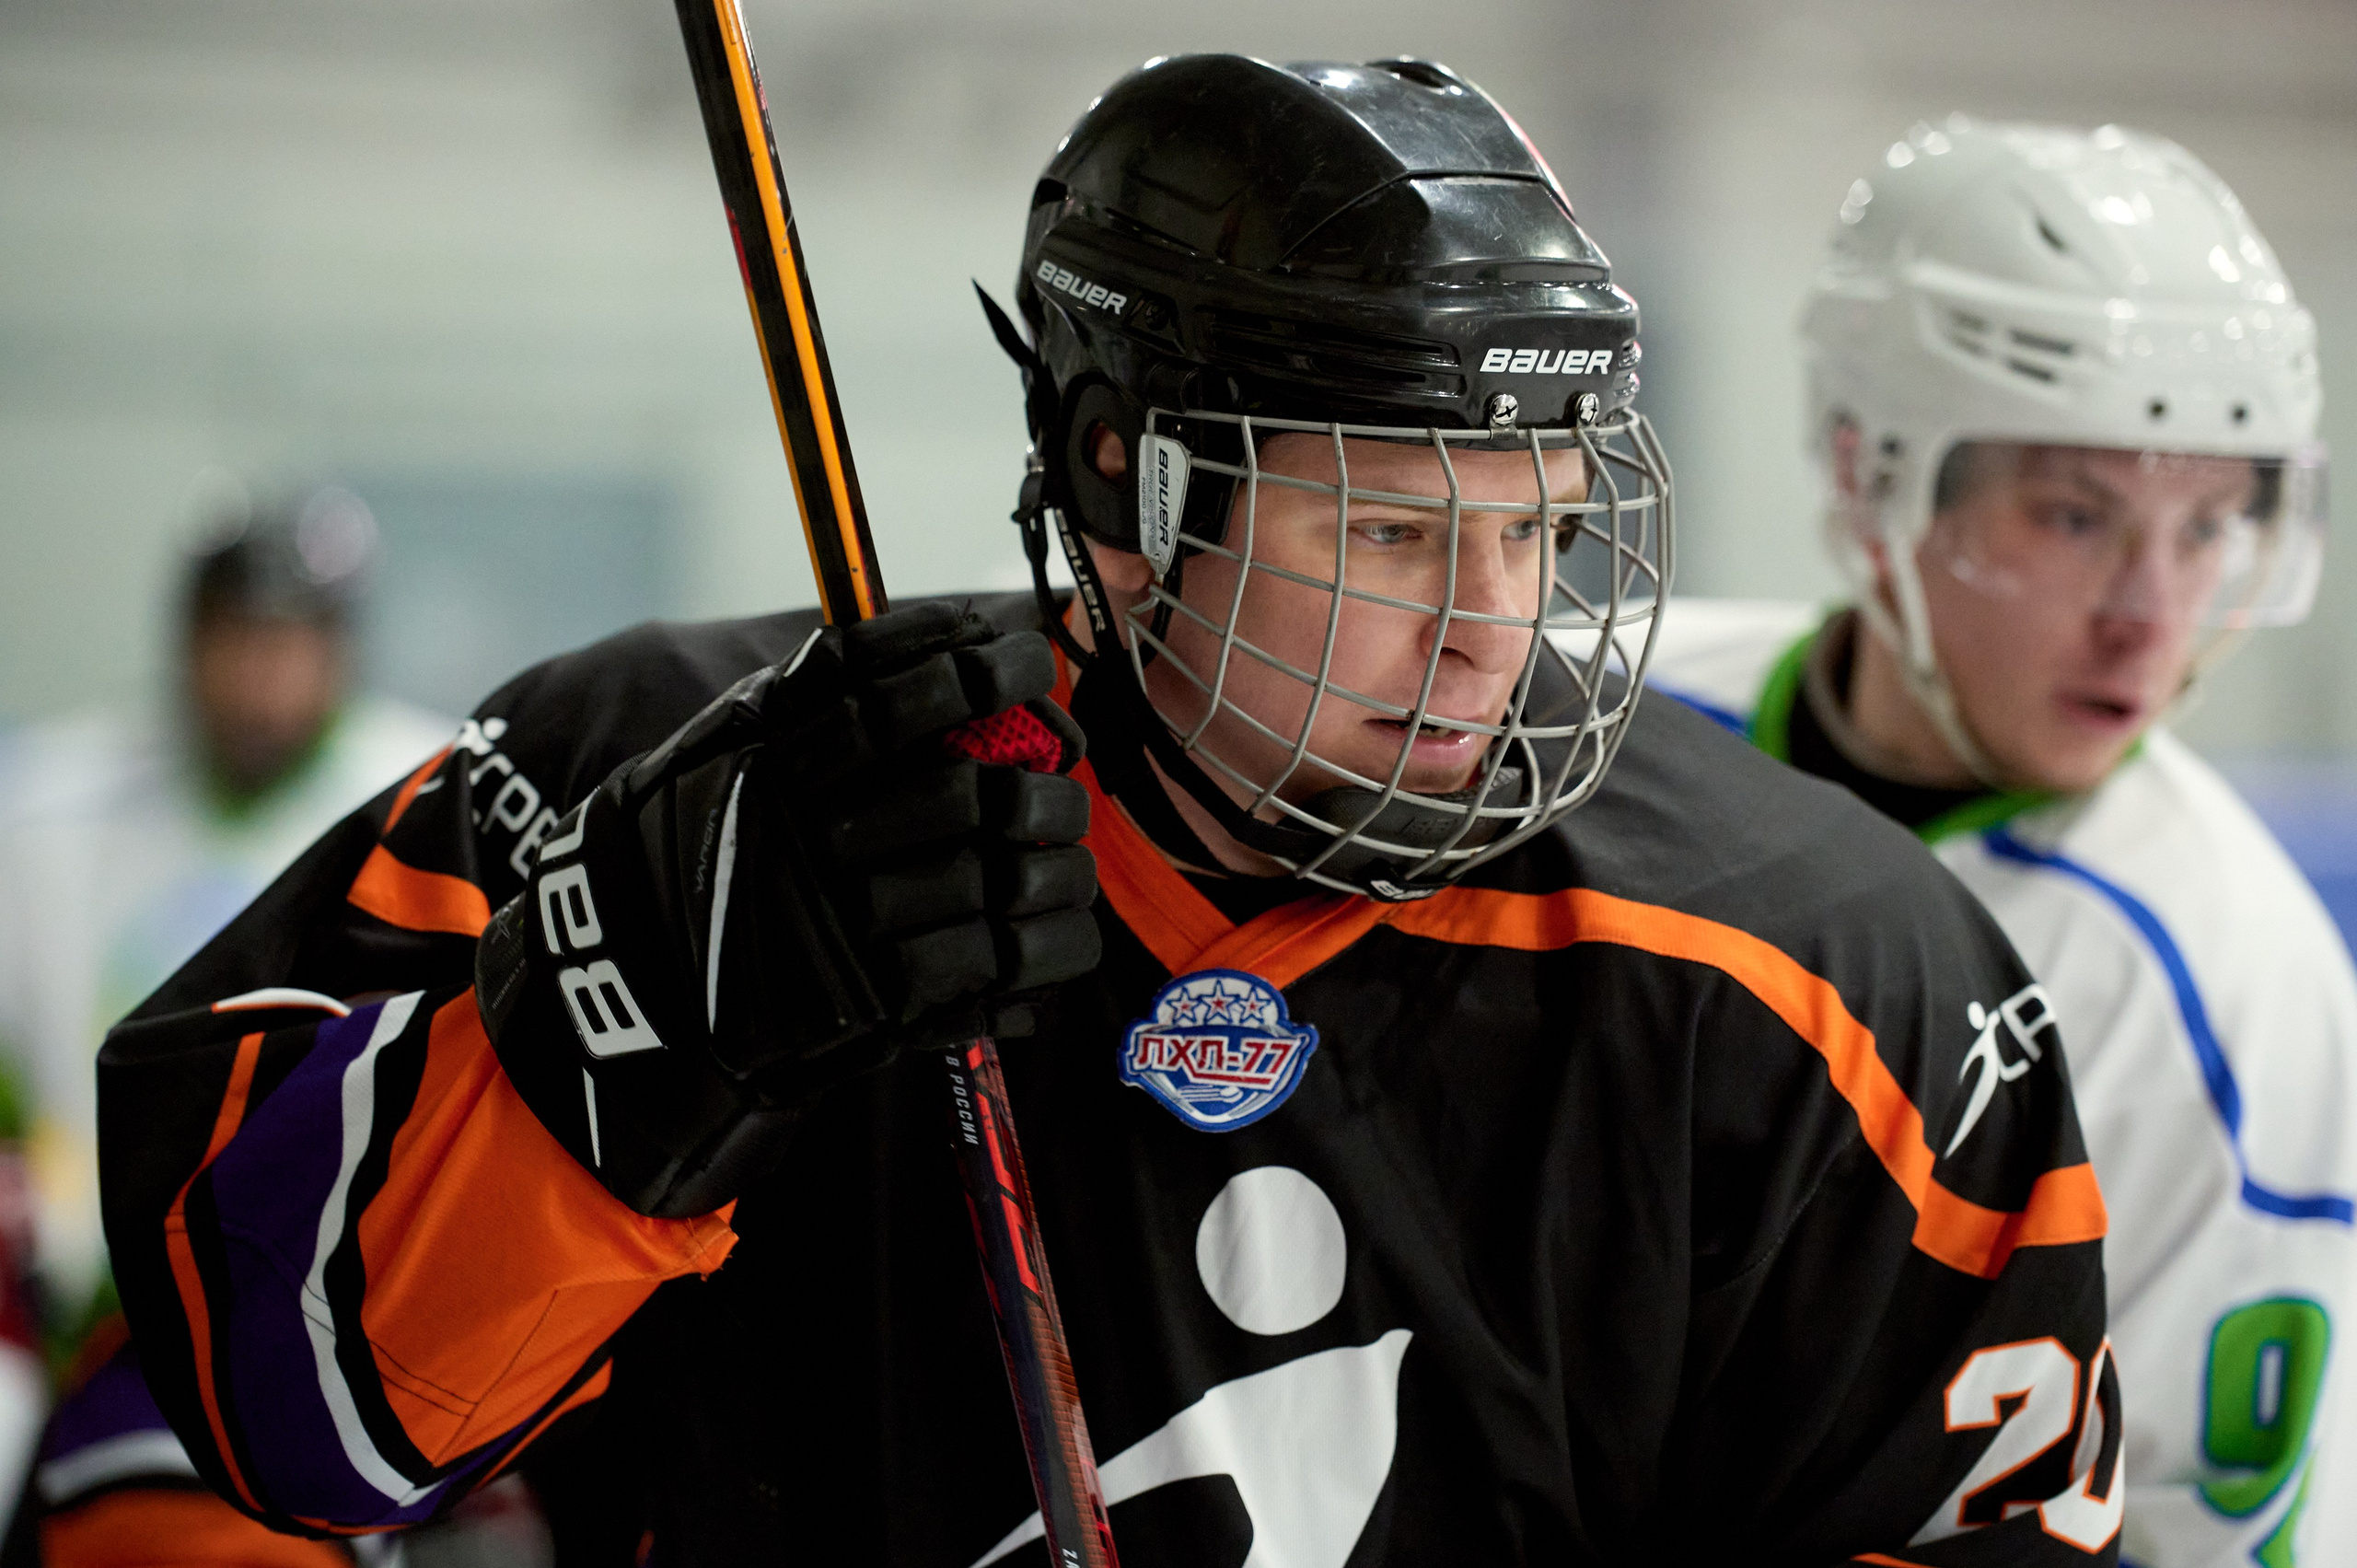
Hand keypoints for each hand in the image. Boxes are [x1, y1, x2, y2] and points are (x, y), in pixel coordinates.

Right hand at [475, 603, 1099, 1217]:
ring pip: (989, 879)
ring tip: (1068, 860)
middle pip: (964, 796)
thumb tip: (955, 632)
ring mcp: (836, 917)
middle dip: (1037, 783)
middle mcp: (808, 833)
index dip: (978, 668)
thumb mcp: (732, 733)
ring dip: (1056, 867)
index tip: (1026, 656)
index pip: (898, 695)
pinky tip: (1067, 928)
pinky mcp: (865, 995)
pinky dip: (1048, 943)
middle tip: (1063, 779)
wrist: (630, 962)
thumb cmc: (697, 830)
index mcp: (776, 756)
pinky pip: (987, 963)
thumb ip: (824, 684)